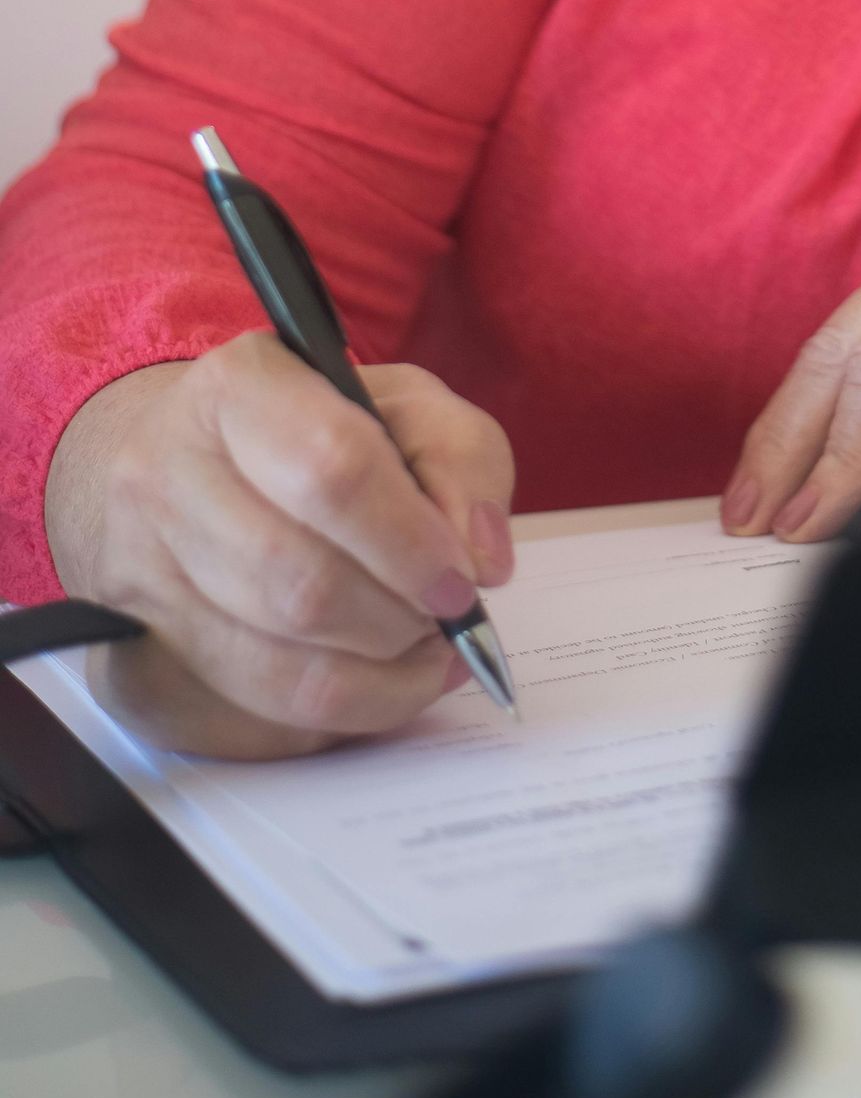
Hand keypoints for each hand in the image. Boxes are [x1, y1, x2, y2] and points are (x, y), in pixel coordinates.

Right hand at [44, 332, 515, 758]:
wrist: (185, 458)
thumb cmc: (314, 430)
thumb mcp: (405, 404)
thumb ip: (462, 459)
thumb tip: (481, 559)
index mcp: (241, 385)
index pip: (332, 470)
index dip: (410, 542)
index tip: (463, 581)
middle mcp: (170, 471)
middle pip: (299, 582)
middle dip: (397, 620)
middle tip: (446, 621)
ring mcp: (142, 565)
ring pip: (272, 662)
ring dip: (374, 676)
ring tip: (424, 654)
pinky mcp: (142, 646)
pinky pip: (249, 710)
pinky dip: (334, 711)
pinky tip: (379, 681)